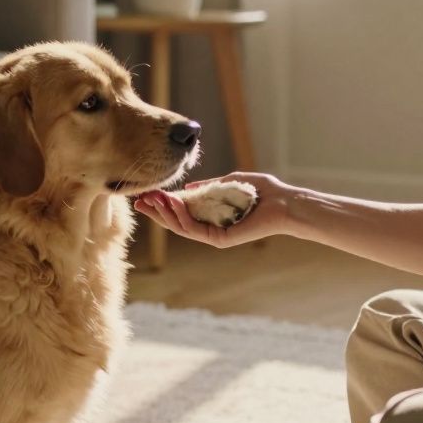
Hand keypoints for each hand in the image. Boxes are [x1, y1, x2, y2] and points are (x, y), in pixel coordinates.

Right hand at [133, 172, 296, 247]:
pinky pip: (195, 229)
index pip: (181, 213)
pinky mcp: (221, 239)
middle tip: (138, 199)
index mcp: (212, 216)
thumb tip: (188, 189)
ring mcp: (215, 236)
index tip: (146, 194)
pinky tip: (172, 202)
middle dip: (156, 211)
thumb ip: (209, 186)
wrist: (284, 203)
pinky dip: (181, 216)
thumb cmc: (263, 192)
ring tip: (152, 198)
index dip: (162, 204)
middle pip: (176, 223)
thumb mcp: (230, 183)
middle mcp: (211, 228)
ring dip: (164, 213)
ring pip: (182, 227)